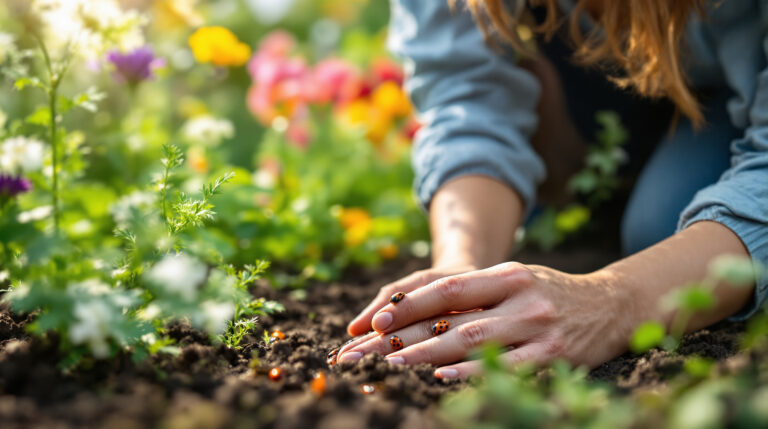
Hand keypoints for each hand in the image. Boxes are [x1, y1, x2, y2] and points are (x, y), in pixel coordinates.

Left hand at [338, 262, 642, 378]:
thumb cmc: (550, 293)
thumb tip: (421, 309)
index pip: (448, 287)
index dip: (410, 303)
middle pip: (454, 316)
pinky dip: (474, 373)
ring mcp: (537, 326)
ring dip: (431, 354)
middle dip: (409, 333)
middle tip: (372, 348)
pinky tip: (444, 378)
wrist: (611, 305)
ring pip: (475, 340)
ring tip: (396, 363)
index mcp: (507, 275)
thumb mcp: (516, 279)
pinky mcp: (552, 354)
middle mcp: (521, 297)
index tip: (377, 318)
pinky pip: (507, 366)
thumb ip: (476, 290)